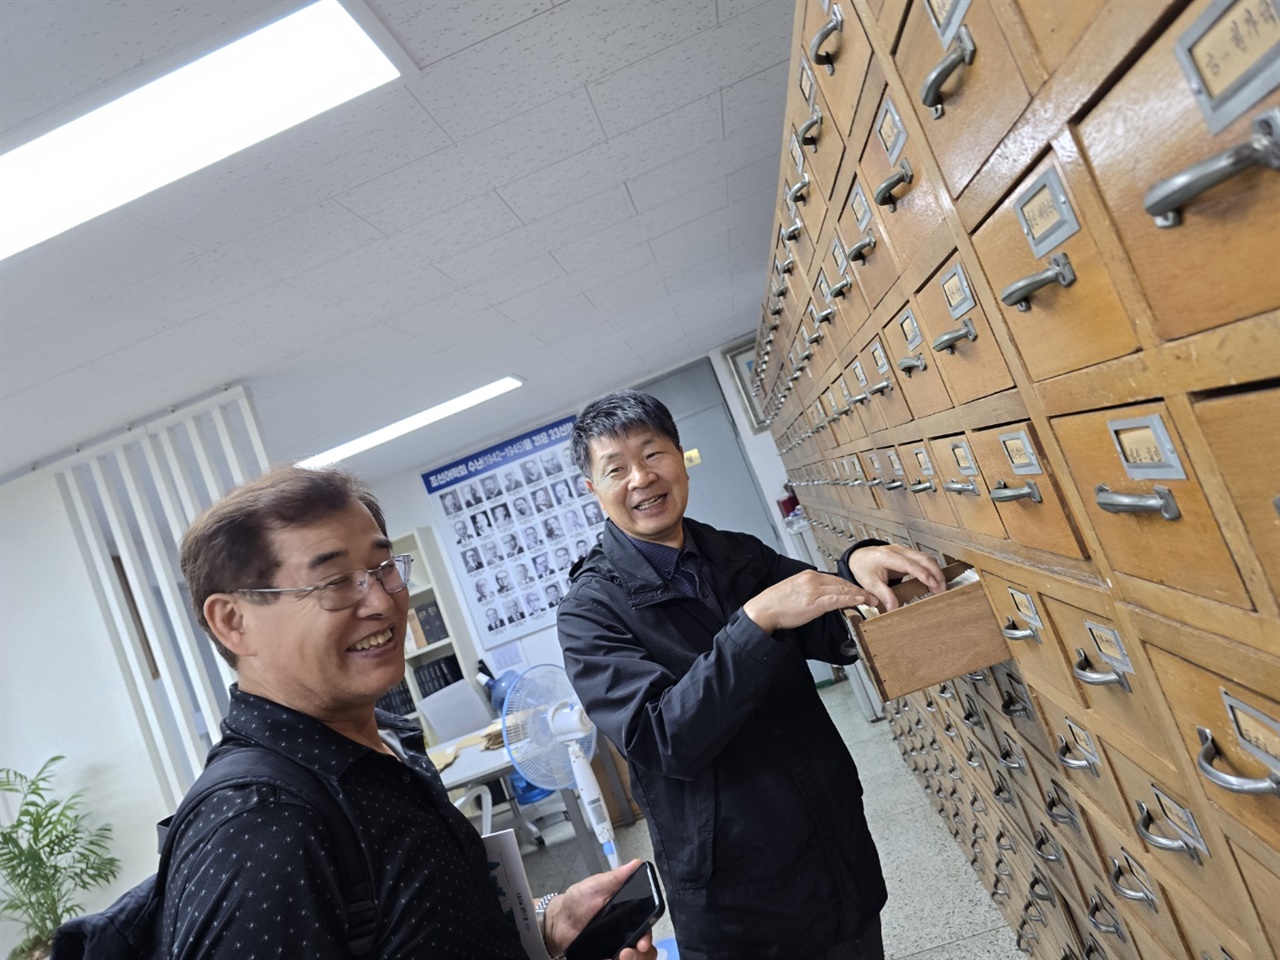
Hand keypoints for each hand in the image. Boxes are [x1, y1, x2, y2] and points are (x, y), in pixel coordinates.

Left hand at [543, 859, 657, 959]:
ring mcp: (615, 946)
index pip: (647, 926)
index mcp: (628, 912)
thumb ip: (616, 877)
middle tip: (628, 952)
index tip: (643, 941)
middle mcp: (625, 931)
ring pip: (633, 958)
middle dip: (642, 953)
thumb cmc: (577, 900)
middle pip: (644, 948)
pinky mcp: (604, 956)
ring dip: (631, 959)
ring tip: (620, 957)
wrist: (557, 922)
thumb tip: (637, 863)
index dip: (648, 935)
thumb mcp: (596, 885)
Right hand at [742, 570, 878, 633]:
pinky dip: (851, 599)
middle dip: (859, 589)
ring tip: (871, 600)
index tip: (859, 591)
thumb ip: (809, 591)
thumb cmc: (775, 604)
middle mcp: (812, 579)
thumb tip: (821, 597)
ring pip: (843, 589)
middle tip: (872, 596)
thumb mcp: (794, 591)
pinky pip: (838, 599)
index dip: (850, 585)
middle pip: (842, 582)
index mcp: (808, 576)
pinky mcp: (814, 602)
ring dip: (860, 595)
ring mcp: (814, 590)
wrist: (763, 610)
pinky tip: (860, 600)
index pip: (835, 579)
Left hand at [846, 544, 944, 609]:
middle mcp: (898, 551)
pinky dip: (932, 570)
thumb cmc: (863, 568)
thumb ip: (883, 595)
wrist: (859, 557)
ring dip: (936, 572)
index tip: (934, 585)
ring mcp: (904, 551)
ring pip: (927, 558)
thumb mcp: (870, 583)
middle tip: (941, 590)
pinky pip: (924, 560)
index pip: (910, 564)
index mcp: (887, 556)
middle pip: (924, 558)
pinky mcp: (908, 554)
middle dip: (936, 574)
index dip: (924, 574)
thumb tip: (893, 608)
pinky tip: (934, 582)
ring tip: (939, 589)